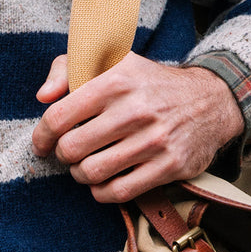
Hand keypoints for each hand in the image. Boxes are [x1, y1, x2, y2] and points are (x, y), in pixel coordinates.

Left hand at [31, 52, 244, 203]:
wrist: (208, 100)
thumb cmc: (145, 82)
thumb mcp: (109, 60)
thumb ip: (67, 69)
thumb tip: (42, 96)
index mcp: (115, 79)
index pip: (59, 117)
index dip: (42, 135)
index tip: (42, 143)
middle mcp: (135, 109)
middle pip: (72, 149)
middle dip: (63, 155)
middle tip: (68, 152)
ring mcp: (155, 139)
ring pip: (92, 173)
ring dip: (80, 174)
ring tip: (84, 165)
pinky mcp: (171, 165)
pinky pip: (120, 191)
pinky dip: (102, 192)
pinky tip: (103, 181)